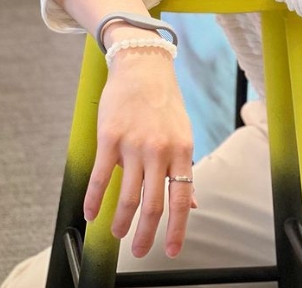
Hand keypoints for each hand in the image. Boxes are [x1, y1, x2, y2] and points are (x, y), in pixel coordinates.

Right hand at [84, 50, 195, 257]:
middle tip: (138, 250)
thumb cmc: (164, 103)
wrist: (143, 67)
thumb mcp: (183, 134)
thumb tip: (193, 203)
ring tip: (117, 234)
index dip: (177, 229)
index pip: (182, 198)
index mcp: (182, 151)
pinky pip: (101, 177)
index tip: (171, 250)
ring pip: (127, 196)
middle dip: (146, 234)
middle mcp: (160, 150)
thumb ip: (184, 170)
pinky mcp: (110, 137)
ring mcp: (134, 144)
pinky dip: (94, 200)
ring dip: (120, 221)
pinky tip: (90, 215)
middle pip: (153, 203)